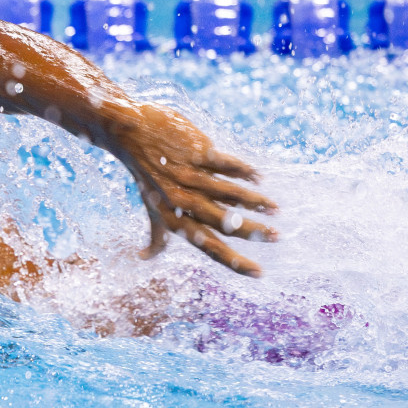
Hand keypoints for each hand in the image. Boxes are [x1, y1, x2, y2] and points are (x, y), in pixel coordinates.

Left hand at [112, 103, 277, 276]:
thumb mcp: (150, 209)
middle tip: (278, 237)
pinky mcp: (196, 151)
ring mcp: (189, 174)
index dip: (233, 261)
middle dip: (252, 231)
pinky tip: (259, 178)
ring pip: (228, 192)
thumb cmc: (145, 176)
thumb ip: (156, 237)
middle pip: (222, 221)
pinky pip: (225, 163)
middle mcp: (182, 200)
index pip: (209, 246)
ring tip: (276, 209)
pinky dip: (244, 171)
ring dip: (255, 201)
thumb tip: (144, 258)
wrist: (129, 134)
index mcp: (176, 217)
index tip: (259, 273)